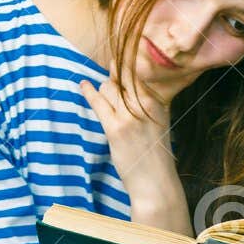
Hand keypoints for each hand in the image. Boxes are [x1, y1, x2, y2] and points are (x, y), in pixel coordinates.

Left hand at [78, 63, 177, 198]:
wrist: (156, 182)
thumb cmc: (156, 154)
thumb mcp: (160, 121)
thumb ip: (150, 101)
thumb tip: (133, 83)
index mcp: (158, 102)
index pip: (138, 72)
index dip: (126, 66)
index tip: (119, 61)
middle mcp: (145, 104)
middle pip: (121, 78)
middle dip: (113, 80)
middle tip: (112, 87)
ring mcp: (130, 116)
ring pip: (108, 88)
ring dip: (103, 91)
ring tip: (105, 99)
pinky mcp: (116, 128)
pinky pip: (98, 102)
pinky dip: (88, 92)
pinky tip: (83, 85)